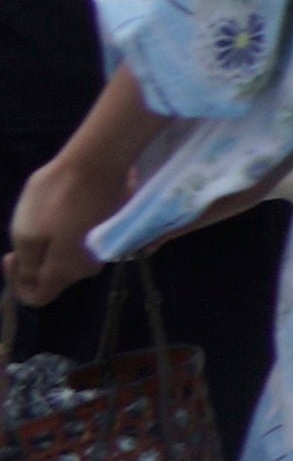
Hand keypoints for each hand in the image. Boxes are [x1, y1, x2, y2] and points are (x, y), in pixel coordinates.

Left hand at [5, 150, 91, 310]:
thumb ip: (26, 264)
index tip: (11, 256)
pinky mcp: (113, 231)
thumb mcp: (26, 233)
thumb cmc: (57, 198)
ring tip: (45, 218)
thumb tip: (30, 279)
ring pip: (69, 260)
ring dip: (52, 246)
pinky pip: (84, 243)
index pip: (36, 297)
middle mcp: (87, 268)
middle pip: (54, 278)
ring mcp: (104, 249)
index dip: (17, 284)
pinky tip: (66, 209)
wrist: (98, 163)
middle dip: (35, 262)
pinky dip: (70, 234)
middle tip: (26, 233)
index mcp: (63, 272)